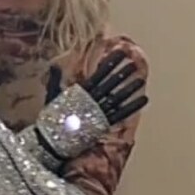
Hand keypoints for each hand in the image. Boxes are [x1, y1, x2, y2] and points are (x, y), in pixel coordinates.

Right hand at [31, 50, 148, 167]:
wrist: (52, 141)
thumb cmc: (51, 119)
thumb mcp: (52, 96)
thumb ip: (55, 80)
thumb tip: (54, 65)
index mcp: (81, 91)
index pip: (99, 73)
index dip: (110, 63)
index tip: (120, 53)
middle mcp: (92, 100)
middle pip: (111, 83)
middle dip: (122, 72)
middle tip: (134, 62)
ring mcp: (98, 112)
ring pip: (118, 97)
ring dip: (130, 87)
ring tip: (141, 78)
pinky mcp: (103, 124)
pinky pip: (121, 114)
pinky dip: (133, 106)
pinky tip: (143, 99)